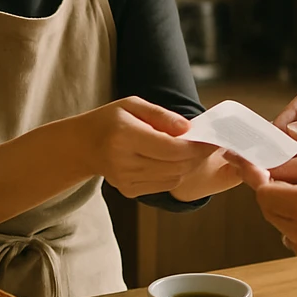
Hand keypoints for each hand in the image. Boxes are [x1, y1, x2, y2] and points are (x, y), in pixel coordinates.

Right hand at [85, 97, 215, 197]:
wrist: (83, 145)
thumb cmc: (111, 120)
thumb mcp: (133, 105)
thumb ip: (162, 115)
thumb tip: (189, 129)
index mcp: (123, 135)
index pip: (171, 148)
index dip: (197, 146)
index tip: (213, 140)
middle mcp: (123, 161)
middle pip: (176, 165)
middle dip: (197, 156)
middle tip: (208, 145)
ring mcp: (125, 180)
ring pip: (174, 177)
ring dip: (188, 165)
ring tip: (190, 150)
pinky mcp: (129, 191)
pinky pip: (165, 185)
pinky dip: (175, 173)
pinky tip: (172, 160)